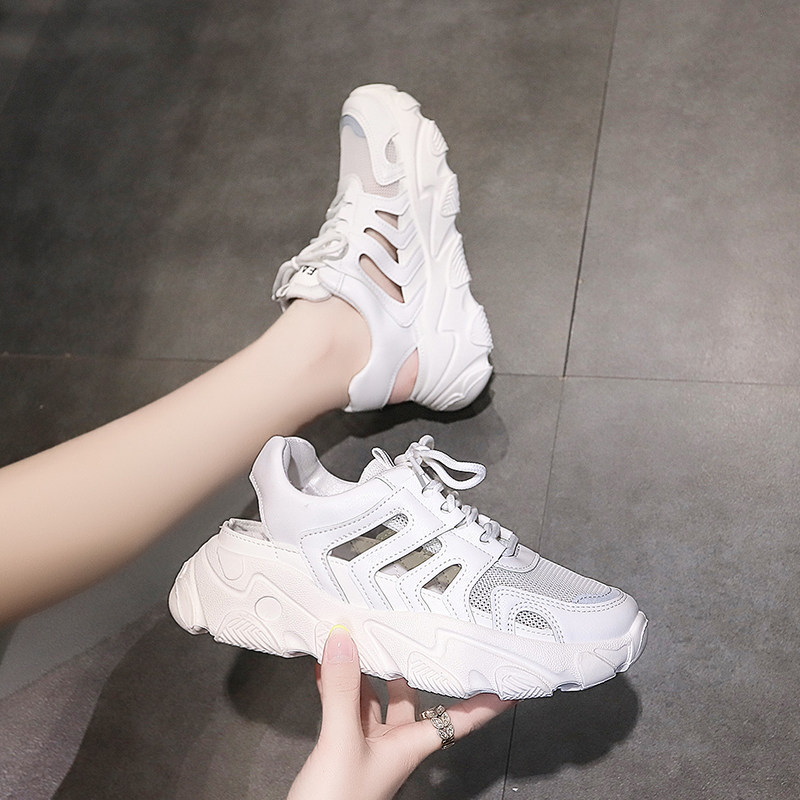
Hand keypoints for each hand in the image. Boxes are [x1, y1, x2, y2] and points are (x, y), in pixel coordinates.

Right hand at [287, 625, 515, 799]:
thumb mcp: (342, 742)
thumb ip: (344, 691)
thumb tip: (345, 642)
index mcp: (410, 747)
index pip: (462, 721)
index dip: (488, 702)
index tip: (511, 680)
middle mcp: (395, 744)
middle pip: (413, 698)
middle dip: (410, 666)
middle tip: (413, 631)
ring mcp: (368, 746)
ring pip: (376, 700)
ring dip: (366, 672)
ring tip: (360, 637)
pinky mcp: (343, 748)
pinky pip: (348, 708)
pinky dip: (339, 686)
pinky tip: (328, 666)